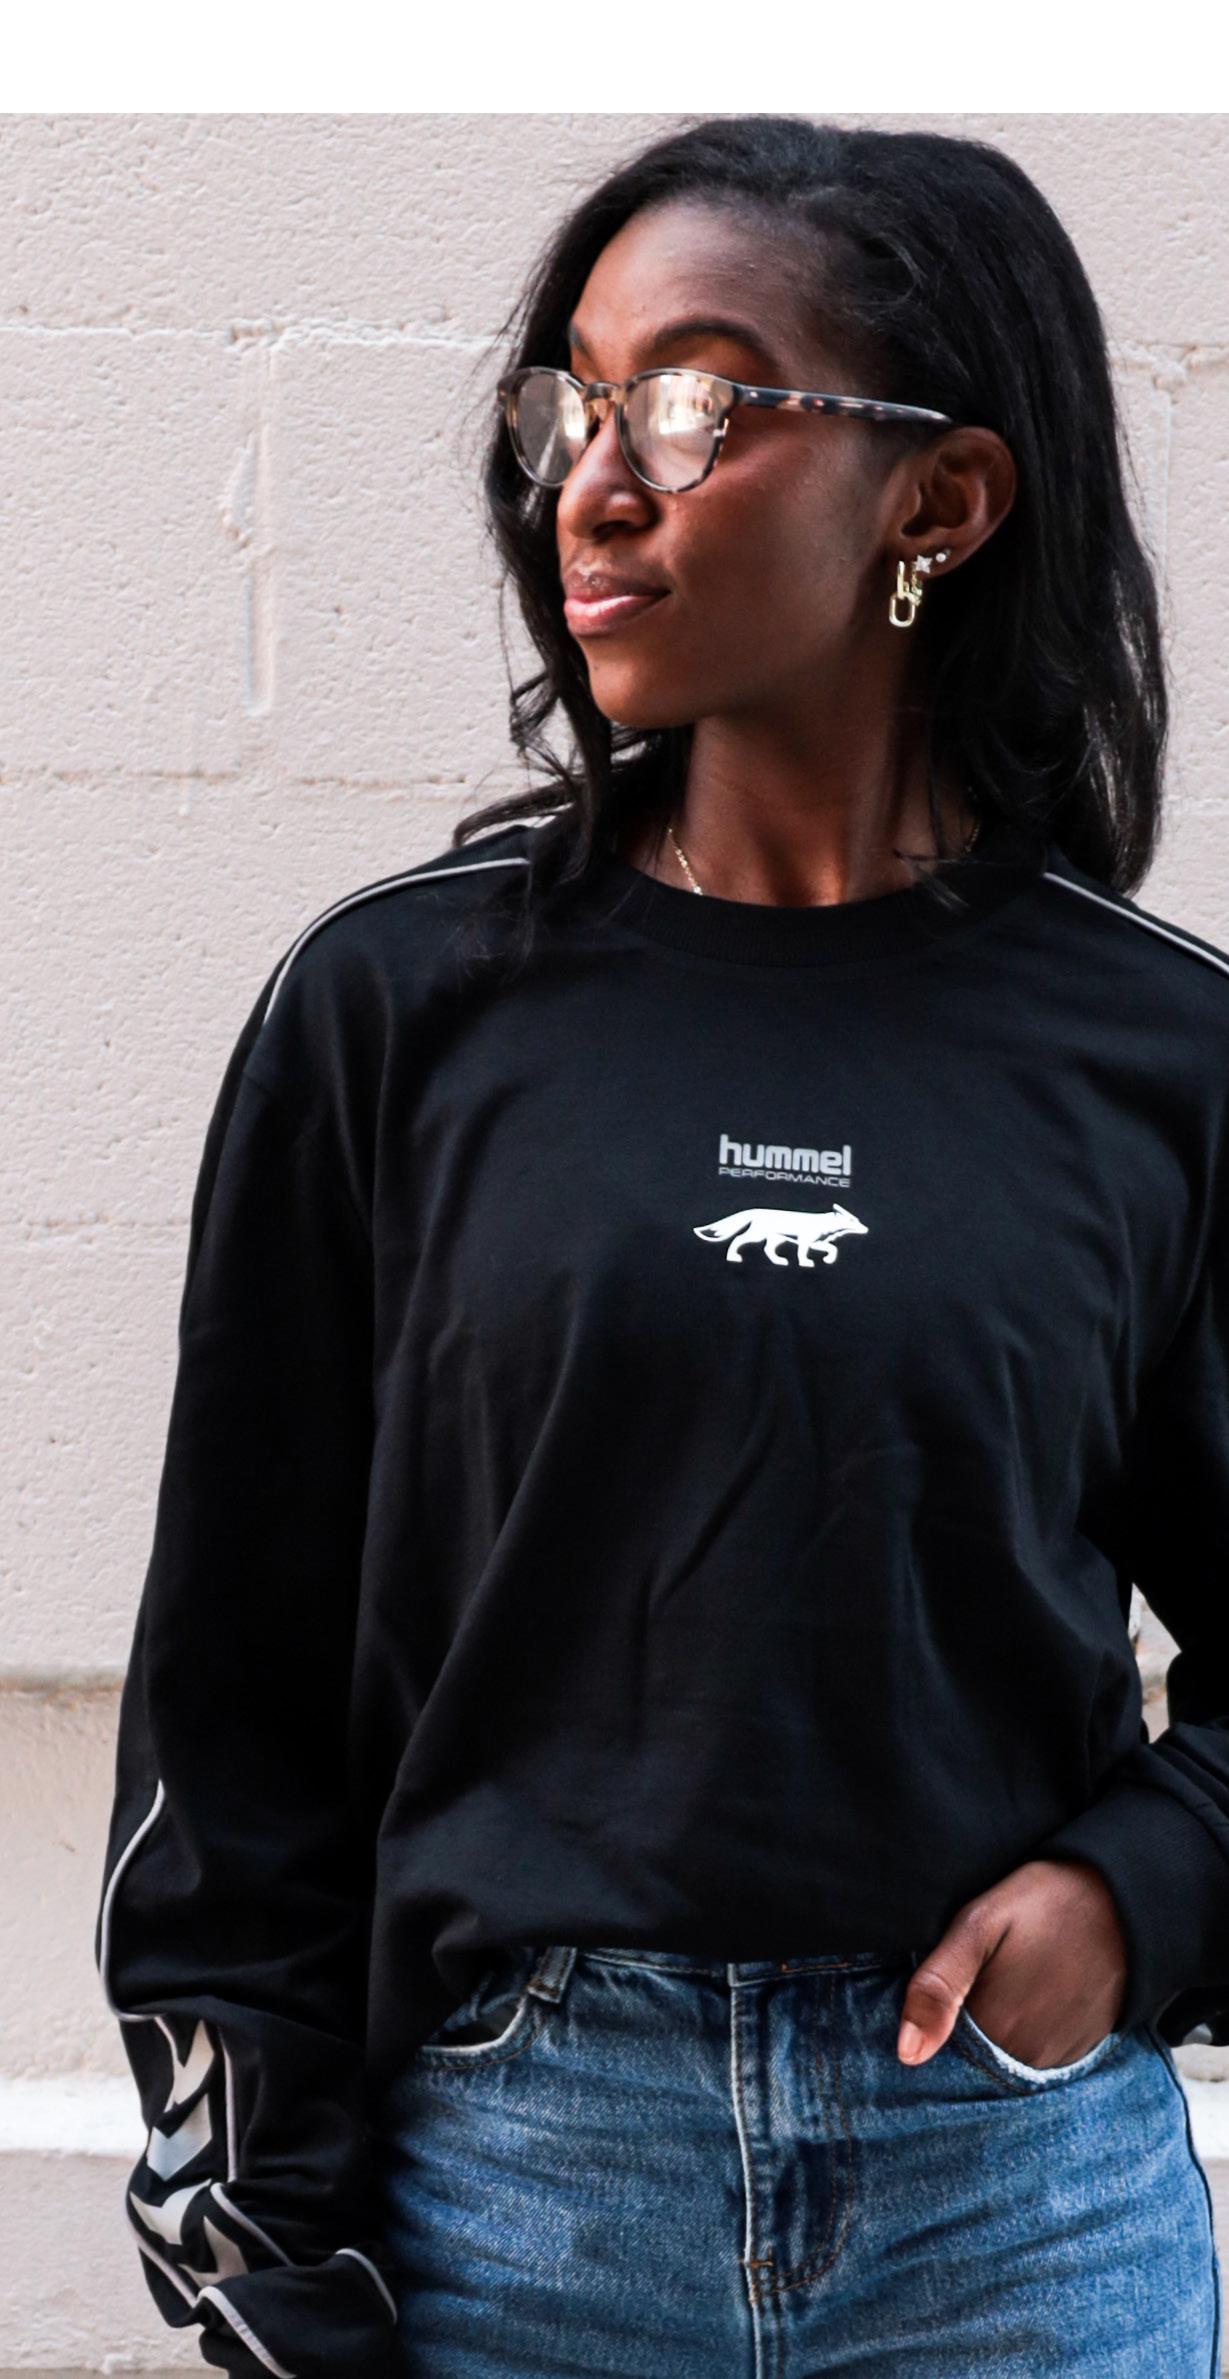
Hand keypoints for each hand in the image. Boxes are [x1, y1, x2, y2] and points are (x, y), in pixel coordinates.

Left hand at [897, 1857, 1127, 2066]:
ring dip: (991, 2035)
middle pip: (974, 2062)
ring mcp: (1059, 2058)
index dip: (929, 2029)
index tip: (933, 1998)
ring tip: (998, 1984)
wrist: (1123, 1897)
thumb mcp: (978, 1924)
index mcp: (995, 2031)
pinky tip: (1022, 1996)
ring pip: (1004, 2061)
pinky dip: (1022, 2035)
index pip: (941, 2058)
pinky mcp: (1081, 2050)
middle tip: (969, 1981)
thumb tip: (907, 2055)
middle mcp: (1029, 2059)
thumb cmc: (1043, 1902)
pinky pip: (1036, 2056)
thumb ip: (938, 1985)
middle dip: (958, 2033)